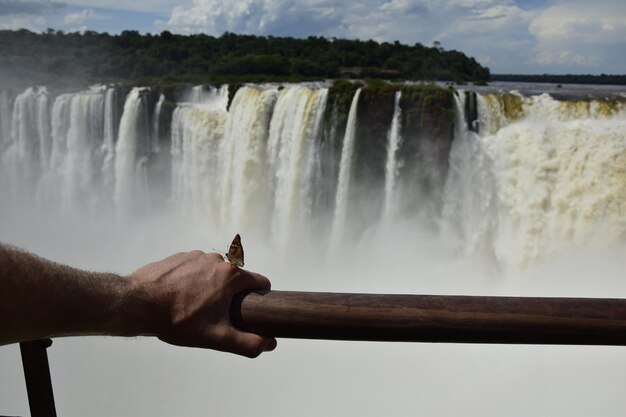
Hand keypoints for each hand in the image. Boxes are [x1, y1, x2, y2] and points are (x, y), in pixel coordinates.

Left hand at [129, 250, 276, 357]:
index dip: (260, 298)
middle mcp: (216, 260)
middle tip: (216, 316)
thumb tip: (269, 343)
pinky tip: (180, 296)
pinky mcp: (178, 257)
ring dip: (211, 287)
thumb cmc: (178, 319)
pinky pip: (195, 268)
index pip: (260, 282)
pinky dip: (192, 281)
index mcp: (230, 275)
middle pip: (236, 278)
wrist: (137, 304)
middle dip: (231, 296)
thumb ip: (247, 342)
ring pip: (214, 273)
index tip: (250, 311)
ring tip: (194, 307)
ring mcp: (196, 256)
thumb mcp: (216, 337)